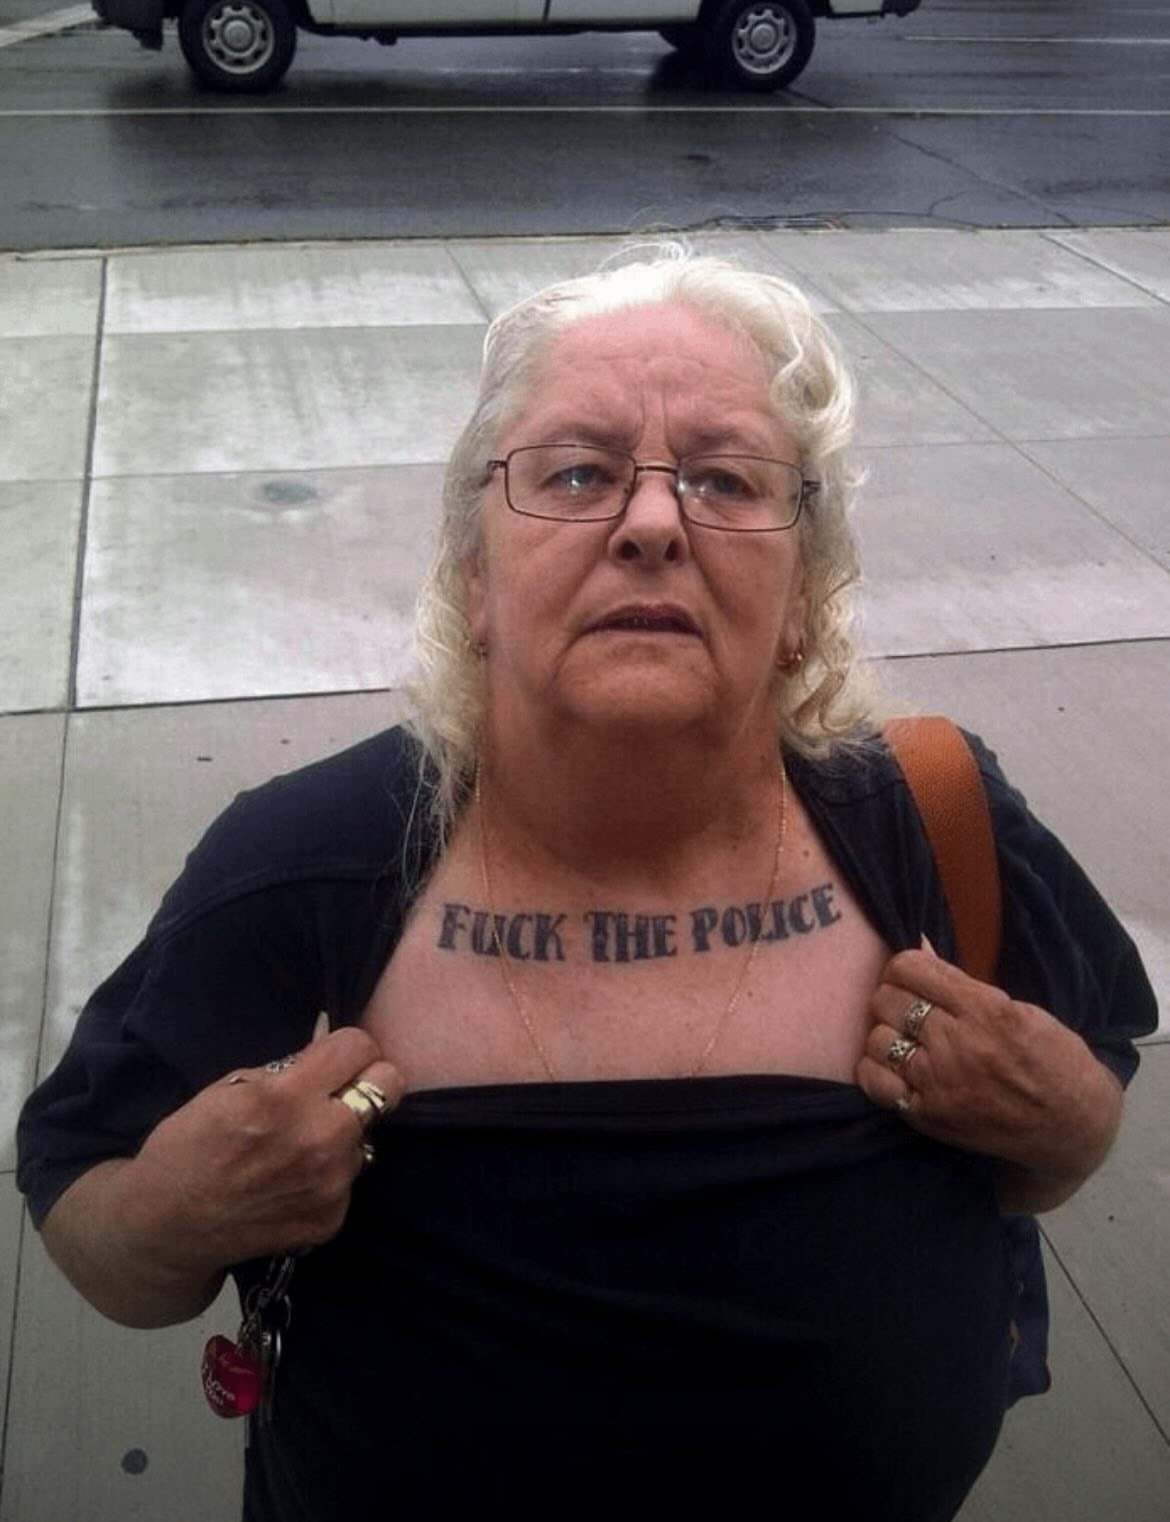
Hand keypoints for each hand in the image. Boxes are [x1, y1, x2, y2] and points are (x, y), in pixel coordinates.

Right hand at [127, 1026, 404, 1277]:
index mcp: (286, 1098)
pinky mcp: (332, 1219)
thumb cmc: (190, 1146)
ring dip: (345, 1133)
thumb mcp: (229, 1088)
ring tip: (304, 1145)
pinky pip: (351, 1178)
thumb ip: (285, 1071)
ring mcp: (330, 1185)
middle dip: (367, 1080)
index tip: (338, 1056)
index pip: (360, 1048)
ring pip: (369, 1135)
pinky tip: (294, 1180)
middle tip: (342, 1090)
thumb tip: (327, 1053)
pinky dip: (331, 1174)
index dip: (350, 1047)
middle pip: (390, 1086)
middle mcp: (319, 1140)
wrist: (167, 1226)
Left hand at [855, 949, 1121, 1201]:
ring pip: (876, 1038)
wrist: (1071, 1126)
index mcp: (984, 1010)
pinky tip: (893, 1066)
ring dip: (886, 1033)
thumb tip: (920, 951)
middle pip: (887, 1001)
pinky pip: (874, 1083)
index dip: (905, 967)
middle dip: (893, 996)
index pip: (911, 968)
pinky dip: (876, 1069)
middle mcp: (956, 1044)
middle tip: (907, 1006)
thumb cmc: (1052, 1059)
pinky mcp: (927, 1115)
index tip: (912, 975)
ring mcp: (938, 1083)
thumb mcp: (1019, 1008)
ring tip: (903, 1038)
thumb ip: (965, 986)